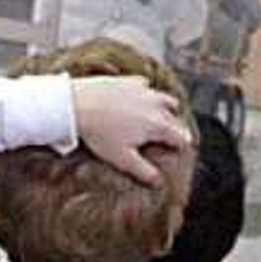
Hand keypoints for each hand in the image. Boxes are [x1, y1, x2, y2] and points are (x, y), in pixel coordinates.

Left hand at [70, 75, 193, 184]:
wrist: (77, 103)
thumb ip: (144, 172)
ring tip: (152, 120)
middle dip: (173, 130)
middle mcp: (157, 105)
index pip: (183, 138)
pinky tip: (135, 101)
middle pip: (176, 118)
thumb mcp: (123, 159)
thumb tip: (158, 181)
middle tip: (160, 141)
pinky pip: (146, 86)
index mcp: (159, 125)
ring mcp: (144, 90)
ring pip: (165, 99)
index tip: (171, 154)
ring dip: (164, 109)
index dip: (180, 148)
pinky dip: (145, 94)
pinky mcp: (130, 80)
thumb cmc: (100, 133)